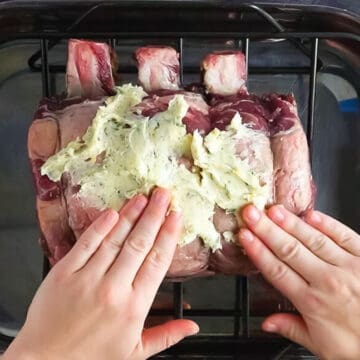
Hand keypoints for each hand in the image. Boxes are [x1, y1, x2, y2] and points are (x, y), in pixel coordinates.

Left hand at [4, 188, 197, 359]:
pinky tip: (112, 212)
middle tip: (163, 194)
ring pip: (115, 239)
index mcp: (135, 306)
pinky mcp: (64, 272)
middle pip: (140, 244)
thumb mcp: (135, 353)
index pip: (158, 262)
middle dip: (154, 215)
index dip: (168, 235)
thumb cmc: (92, 359)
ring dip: (131, 215)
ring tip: (143, 197)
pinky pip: (86, 244)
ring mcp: (88, 278)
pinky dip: (99, 227)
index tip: (176, 216)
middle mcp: (114, 288)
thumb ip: (166, 335)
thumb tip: (193, 324)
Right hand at [238, 205, 359, 359]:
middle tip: (251, 213)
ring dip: (291, 223)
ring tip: (273, 210)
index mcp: (312, 302)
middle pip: (290, 250)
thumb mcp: (320, 346)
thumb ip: (291, 328)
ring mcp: (348, 267)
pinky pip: (344, 236)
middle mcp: (327, 281)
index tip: (244, 236)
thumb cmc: (358, 346)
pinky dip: (327, 224)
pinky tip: (311, 214)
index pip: (277, 271)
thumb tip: (266, 324)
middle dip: (266, 229)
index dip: (258, 251)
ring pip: (313, 240)